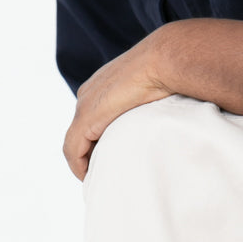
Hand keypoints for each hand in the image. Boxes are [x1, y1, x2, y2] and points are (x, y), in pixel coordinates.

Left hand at [64, 30, 171, 181]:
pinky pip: (72, 150)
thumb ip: (149, 107)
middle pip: (80, 134)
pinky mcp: (86, 118)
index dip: (97, 144)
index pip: (91, 122)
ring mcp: (84, 106)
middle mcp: (87, 95)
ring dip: (83, 165)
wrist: (164, 60)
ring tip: (98, 181)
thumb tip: (165, 123)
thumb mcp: (155, 93)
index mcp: (102, 88)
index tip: (110, 161)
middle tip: (104, 175)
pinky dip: (78, 167)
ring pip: (74, 144)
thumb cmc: (169, 73)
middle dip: (90, 156)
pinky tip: (89, 178)